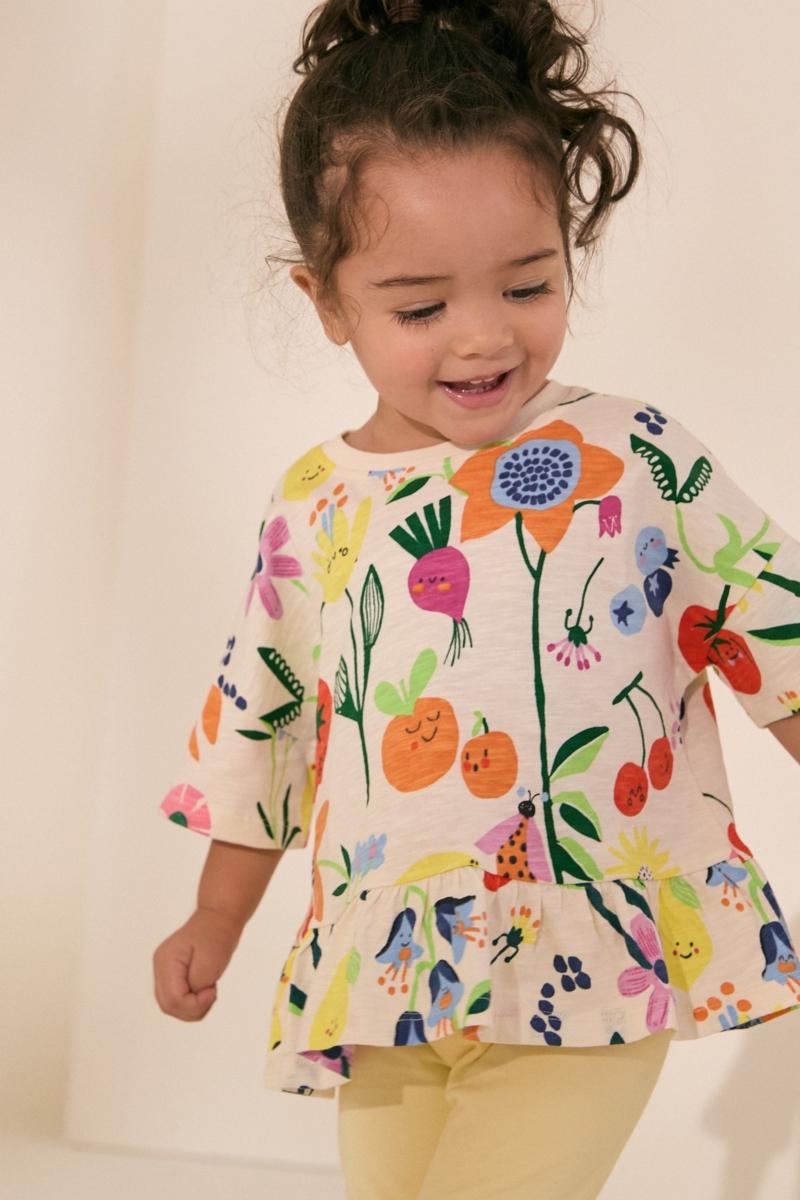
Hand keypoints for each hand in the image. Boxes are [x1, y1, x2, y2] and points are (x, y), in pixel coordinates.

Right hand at [152, 906, 243, 1021]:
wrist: (218, 919)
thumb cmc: (216, 935)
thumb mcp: (211, 961)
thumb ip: (197, 985)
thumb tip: (190, 998)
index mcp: (167, 961)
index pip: (173, 999)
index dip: (195, 1004)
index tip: (212, 991)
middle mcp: (160, 967)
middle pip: (168, 1006)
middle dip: (192, 1008)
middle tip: (211, 993)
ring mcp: (163, 971)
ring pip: (171, 1006)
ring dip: (192, 1007)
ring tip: (208, 990)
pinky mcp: (171, 975)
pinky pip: (176, 999)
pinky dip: (191, 1002)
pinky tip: (203, 990)